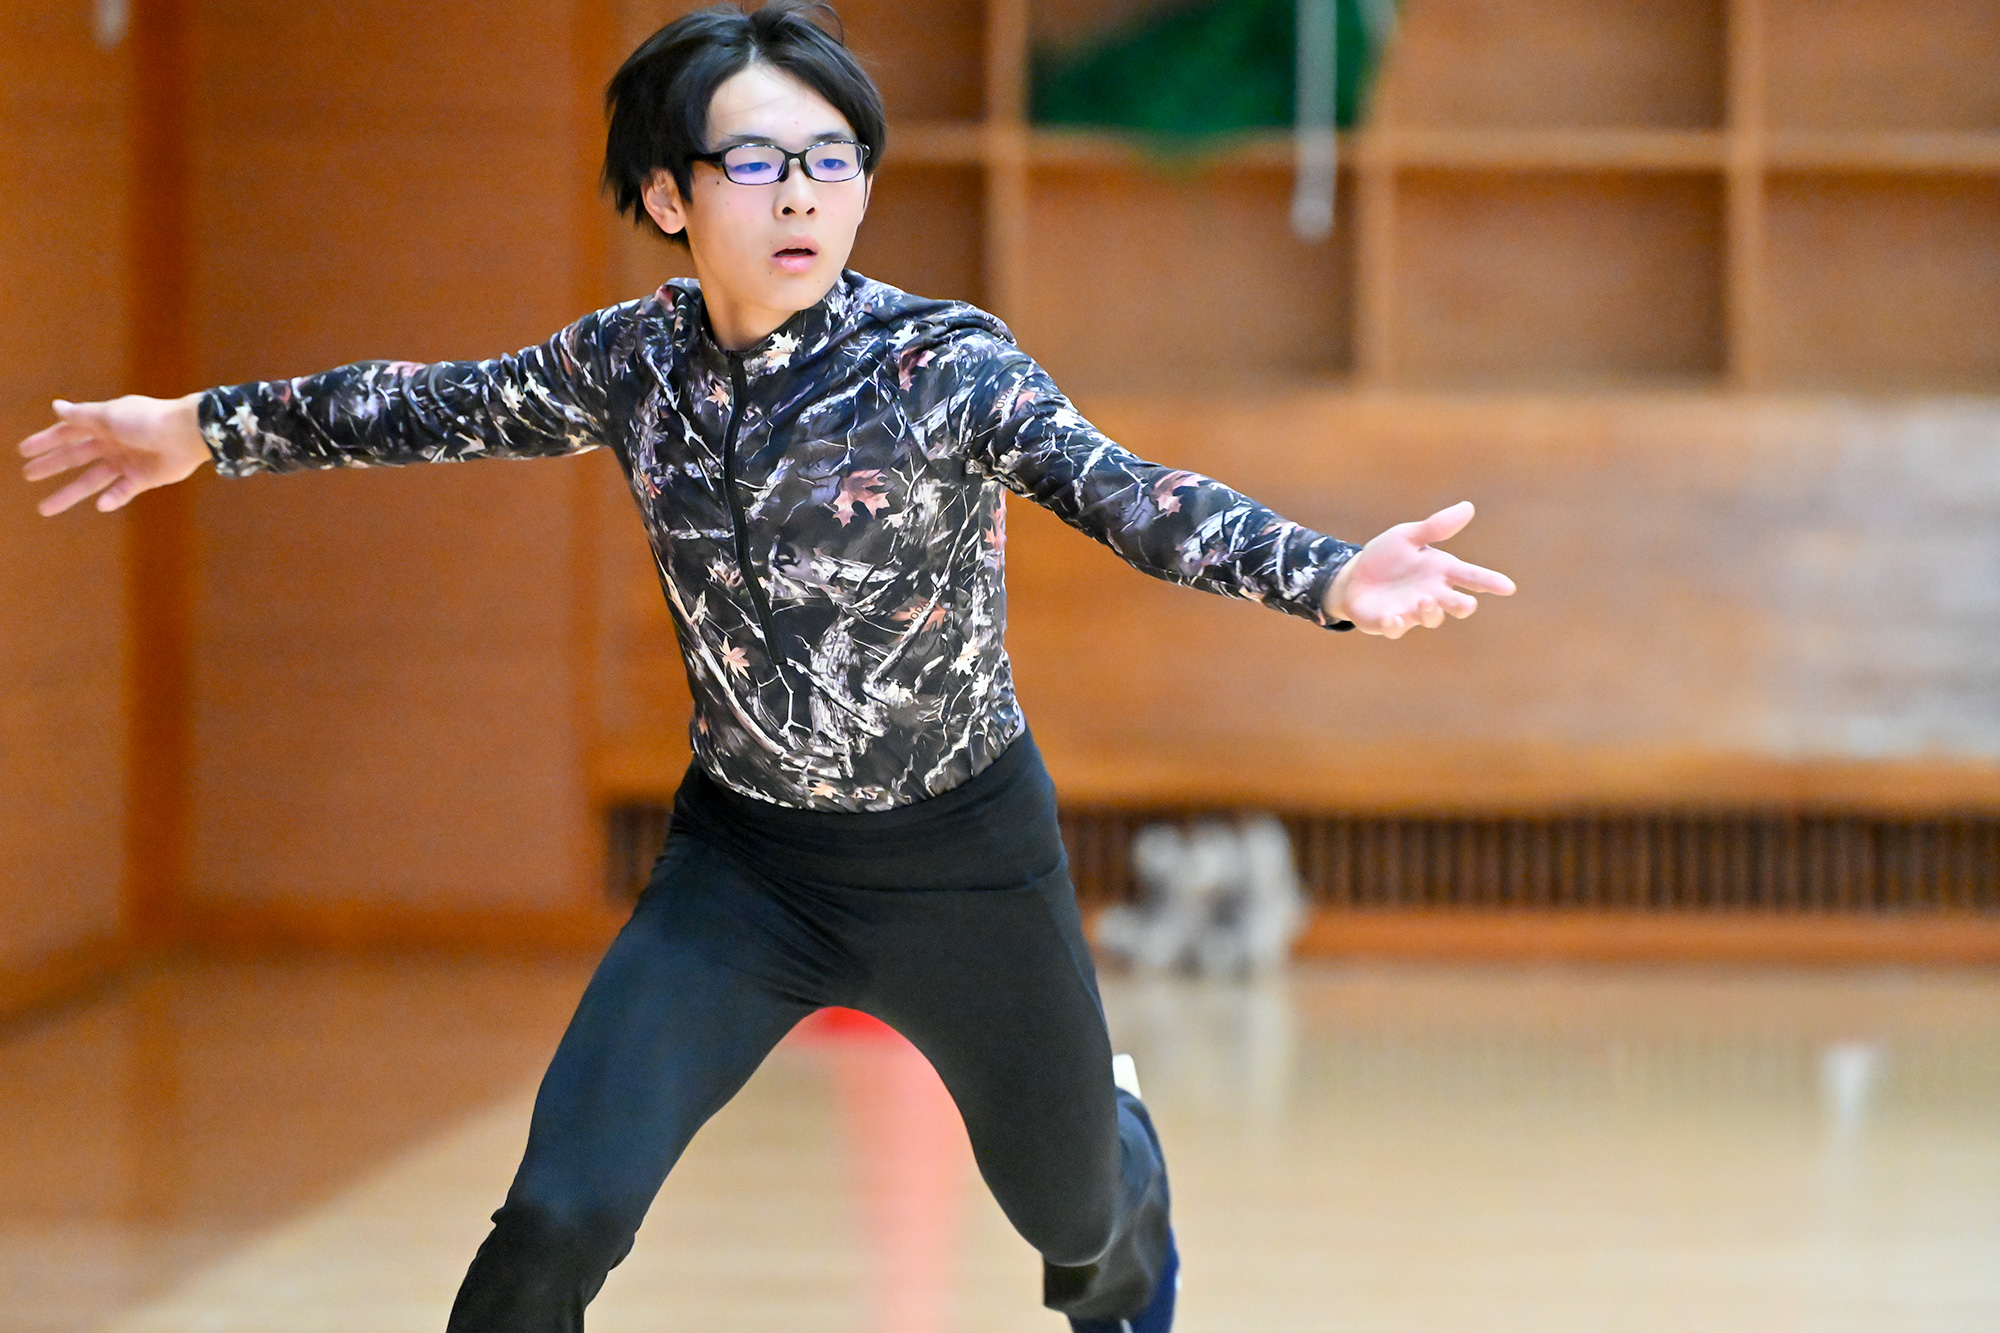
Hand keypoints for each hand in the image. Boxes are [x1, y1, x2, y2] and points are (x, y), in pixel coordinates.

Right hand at [18, 393, 208, 515]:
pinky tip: (99, 505)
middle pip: (75, 457)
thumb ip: (82, 416)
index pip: (67, 433)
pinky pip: (122, 491)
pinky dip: (112, 498)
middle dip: (51, 466)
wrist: (188, 434)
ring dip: (69, 493)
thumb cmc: (148, 420)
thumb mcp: (110, 416)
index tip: (23, 451)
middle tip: (28, 475)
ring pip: (91, 480)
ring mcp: (127, 462)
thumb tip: (55, 406)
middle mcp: (112, 443)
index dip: (46, 442)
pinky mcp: (144, 478)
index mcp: (103, 424)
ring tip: (45, 508)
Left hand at [1323, 500, 1514, 638]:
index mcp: (1441, 571)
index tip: (1508, 587)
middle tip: (1468, 603)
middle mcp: (1432, 594)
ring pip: (1430, 618)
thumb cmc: (1387, 557)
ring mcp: (1412, 611)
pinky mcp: (1389, 623)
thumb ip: (1435, 527)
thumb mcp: (1407, 536)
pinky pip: (1395, 629)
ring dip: (1430, 612)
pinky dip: (1394, 624)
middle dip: (1462, 605)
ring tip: (1425, 600)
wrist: (1354, 577)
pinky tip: (1391, 617)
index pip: (1471, 577)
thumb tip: (1467, 507)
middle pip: (1456, 605)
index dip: (1490, 582)